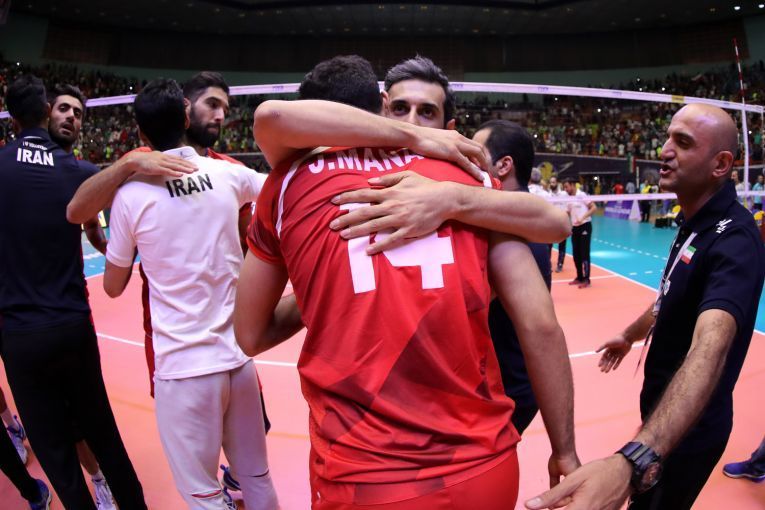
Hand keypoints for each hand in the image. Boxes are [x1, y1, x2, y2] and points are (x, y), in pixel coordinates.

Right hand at [124, 151, 196, 177]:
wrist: (134, 160)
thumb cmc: (145, 160)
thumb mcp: (156, 158)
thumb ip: (164, 160)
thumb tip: (171, 163)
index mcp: (164, 156)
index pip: (178, 159)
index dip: (187, 162)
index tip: (194, 165)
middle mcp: (164, 158)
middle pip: (179, 162)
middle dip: (188, 165)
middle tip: (197, 168)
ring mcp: (160, 163)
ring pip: (175, 166)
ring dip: (184, 169)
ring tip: (192, 172)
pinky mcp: (156, 169)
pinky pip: (167, 171)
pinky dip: (174, 173)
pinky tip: (180, 175)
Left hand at [329, 171, 453, 253]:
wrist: (445, 199)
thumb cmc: (426, 186)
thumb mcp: (407, 175)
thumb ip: (387, 178)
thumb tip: (369, 181)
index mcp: (390, 192)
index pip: (363, 195)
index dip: (347, 197)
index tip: (333, 201)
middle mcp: (391, 206)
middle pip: (364, 212)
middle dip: (346, 218)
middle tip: (332, 225)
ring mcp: (399, 219)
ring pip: (374, 226)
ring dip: (357, 231)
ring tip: (344, 236)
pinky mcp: (408, 231)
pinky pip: (391, 240)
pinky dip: (379, 245)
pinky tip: (368, 250)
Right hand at [409, 126, 487, 180]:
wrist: (414, 135)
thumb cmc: (420, 138)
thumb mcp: (436, 138)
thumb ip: (443, 142)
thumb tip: (443, 148)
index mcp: (455, 134)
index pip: (473, 144)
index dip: (480, 154)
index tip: (481, 164)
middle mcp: (459, 138)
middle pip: (479, 148)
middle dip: (485, 159)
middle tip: (487, 170)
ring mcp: (456, 144)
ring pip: (477, 154)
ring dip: (483, 164)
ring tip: (486, 175)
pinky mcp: (452, 152)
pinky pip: (467, 163)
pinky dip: (475, 171)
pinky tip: (480, 177)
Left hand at [526, 455, 631, 509]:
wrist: (625, 472)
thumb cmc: (599, 472)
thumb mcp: (572, 480)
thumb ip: (550, 495)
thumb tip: (528, 505)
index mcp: (580, 509)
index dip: (547, 509)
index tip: (540, 505)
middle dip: (558, 506)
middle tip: (564, 495)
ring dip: (568, 506)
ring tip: (575, 494)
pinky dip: (578, 506)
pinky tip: (580, 497)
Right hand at [596, 335, 632, 372]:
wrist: (626, 338)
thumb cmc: (616, 340)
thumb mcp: (608, 343)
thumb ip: (601, 347)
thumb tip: (595, 352)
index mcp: (608, 349)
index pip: (604, 357)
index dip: (601, 361)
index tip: (599, 366)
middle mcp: (612, 352)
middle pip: (608, 360)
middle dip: (605, 365)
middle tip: (602, 371)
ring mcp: (617, 354)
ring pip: (612, 362)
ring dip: (609, 366)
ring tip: (606, 371)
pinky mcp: (622, 355)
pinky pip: (618, 361)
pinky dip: (616, 365)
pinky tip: (613, 369)